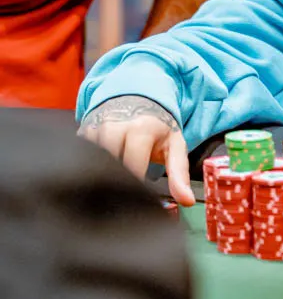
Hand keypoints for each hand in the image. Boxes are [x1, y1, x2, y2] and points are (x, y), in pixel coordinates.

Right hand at [79, 95, 194, 206]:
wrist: (139, 98)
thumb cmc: (157, 125)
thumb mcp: (175, 145)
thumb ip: (180, 174)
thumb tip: (186, 201)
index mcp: (141, 130)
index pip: (132, 167)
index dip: (134, 186)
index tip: (139, 199)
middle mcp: (115, 126)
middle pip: (108, 167)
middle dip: (115, 183)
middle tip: (123, 195)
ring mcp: (96, 127)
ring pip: (92, 163)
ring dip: (101, 176)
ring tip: (112, 182)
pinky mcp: (83, 131)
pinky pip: (81, 156)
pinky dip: (89, 168)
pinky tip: (99, 173)